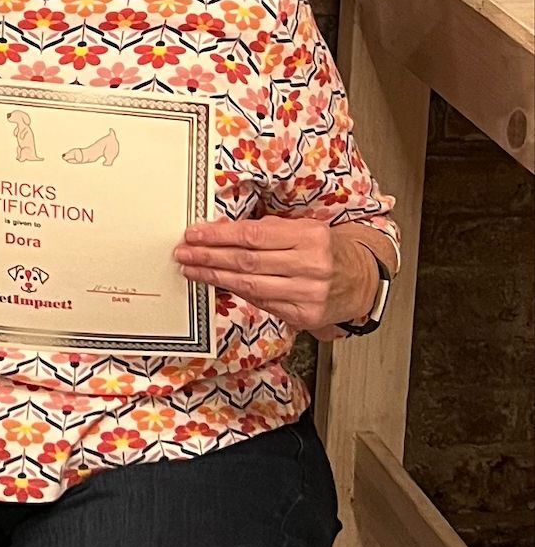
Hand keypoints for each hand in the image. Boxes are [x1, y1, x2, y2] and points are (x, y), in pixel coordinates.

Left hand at [176, 216, 382, 339]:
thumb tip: (222, 232)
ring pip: (251, 285)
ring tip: (192, 270)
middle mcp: (311, 266)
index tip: (195, 234)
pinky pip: (263, 303)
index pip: (254, 234)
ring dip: (215, 278)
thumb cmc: (328, 250)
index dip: (219, 235)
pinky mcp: (305, 317)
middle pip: (247, 261)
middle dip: (209, 257)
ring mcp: (309, 294)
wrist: (363, 280)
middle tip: (183, 253)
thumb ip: (269, 231)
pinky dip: (238, 293)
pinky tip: (219, 285)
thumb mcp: (305, 229)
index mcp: (310, 236)